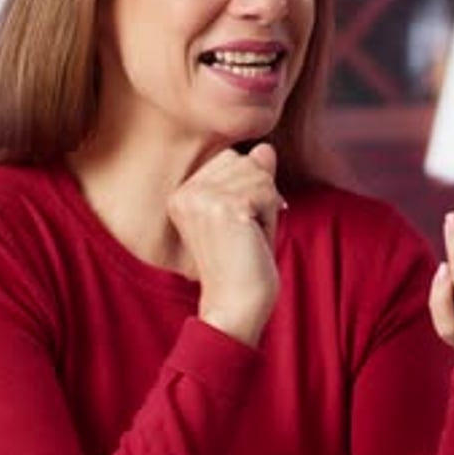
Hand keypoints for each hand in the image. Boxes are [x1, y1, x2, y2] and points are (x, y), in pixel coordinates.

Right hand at [167, 143, 284, 345]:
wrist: (235, 307)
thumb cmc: (243, 265)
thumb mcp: (248, 213)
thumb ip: (254, 177)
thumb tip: (266, 147)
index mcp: (182, 194)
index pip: (230, 158)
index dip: (249, 187)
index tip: (238, 224)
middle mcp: (186, 193)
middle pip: (244, 161)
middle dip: (260, 195)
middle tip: (245, 233)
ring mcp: (202, 198)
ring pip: (258, 174)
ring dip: (267, 206)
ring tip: (249, 237)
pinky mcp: (223, 206)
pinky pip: (267, 190)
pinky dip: (271, 215)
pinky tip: (254, 239)